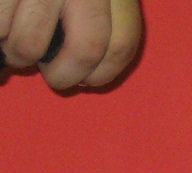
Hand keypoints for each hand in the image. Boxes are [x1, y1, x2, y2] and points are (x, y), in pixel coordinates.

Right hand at [0, 0, 141, 88]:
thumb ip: (100, 15)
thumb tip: (88, 68)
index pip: (122, 43)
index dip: (104, 73)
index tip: (88, 81)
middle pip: (86, 47)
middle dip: (66, 74)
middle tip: (54, 79)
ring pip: (34, 37)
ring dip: (22, 54)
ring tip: (18, 53)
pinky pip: (1, 19)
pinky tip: (0, 29)